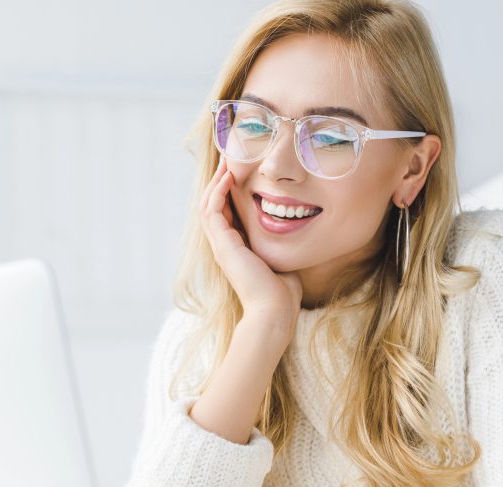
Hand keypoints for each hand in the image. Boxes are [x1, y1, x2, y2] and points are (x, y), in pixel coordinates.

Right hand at [201, 157, 302, 327]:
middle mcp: (224, 246)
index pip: (227, 214)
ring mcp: (221, 246)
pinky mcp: (223, 245)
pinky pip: (213, 211)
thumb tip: (294, 232)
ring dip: (216, 182)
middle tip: (230, 159)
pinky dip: (218, 192)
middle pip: (213, 206)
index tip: (241, 173)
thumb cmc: (282, 293)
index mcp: (236, 249)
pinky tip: (228, 177)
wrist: (274, 311)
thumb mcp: (281, 260)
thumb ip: (280, 245)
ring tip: (226, 162)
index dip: (230, 193)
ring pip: (208, 205)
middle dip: (220, 182)